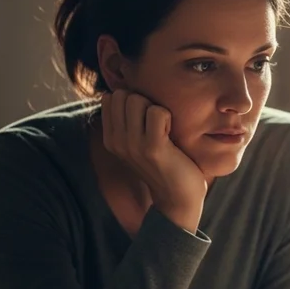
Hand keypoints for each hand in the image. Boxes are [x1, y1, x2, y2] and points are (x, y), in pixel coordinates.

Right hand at [101, 90, 207, 231]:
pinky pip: (157, 112)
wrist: (178, 198)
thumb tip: (120, 90)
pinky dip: (168, 116)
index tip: (146, 117)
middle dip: (143, 100)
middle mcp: (117, 142)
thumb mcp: (138, 142)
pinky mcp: (153, 148)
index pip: (112, 97)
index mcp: (111, 139)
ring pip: (138, 100)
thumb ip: (127, 119)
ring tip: (164, 127)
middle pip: (124, 95)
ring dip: (156, 107)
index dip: (132, 98)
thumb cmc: (164, 164)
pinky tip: (171, 132)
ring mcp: (133, 145)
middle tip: (157, 121)